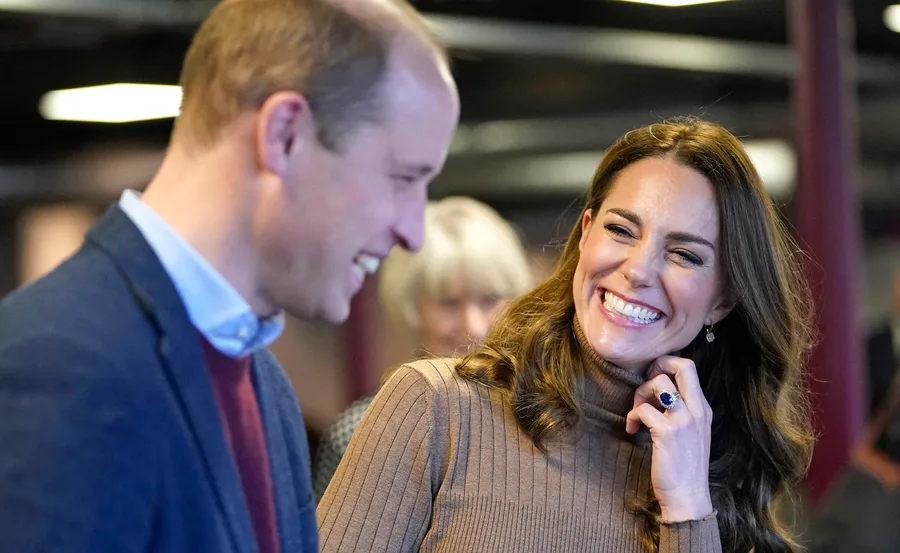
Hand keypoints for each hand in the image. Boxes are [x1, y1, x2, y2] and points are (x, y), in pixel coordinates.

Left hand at [626, 355, 713, 521]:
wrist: (688, 498)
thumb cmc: (684, 467)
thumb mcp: (691, 434)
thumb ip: (681, 412)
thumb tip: (658, 393)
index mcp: (704, 409)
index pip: (690, 369)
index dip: (666, 365)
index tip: (652, 380)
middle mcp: (698, 411)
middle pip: (683, 366)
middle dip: (658, 365)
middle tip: (645, 385)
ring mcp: (684, 420)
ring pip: (660, 382)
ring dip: (641, 393)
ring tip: (637, 412)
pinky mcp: (668, 432)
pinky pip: (644, 409)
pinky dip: (633, 415)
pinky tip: (633, 428)